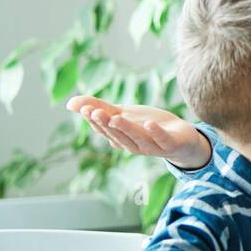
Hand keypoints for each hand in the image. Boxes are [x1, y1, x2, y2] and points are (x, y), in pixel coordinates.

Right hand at [66, 95, 210, 169]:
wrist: (181, 137)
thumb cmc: (148, 126)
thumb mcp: (123, 114)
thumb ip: (100, 107)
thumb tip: (70, 103)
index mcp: (120, 139)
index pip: (104, 130)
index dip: (94, 120)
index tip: (84, 108)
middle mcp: (133, 145)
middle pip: (118, 135)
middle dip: (106, 124)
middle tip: (95, 111)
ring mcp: (152, 147)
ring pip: (137, 138)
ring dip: (127, 129)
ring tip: (117, 117)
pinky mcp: (170, 145)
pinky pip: (162, 140)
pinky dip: (156, 133)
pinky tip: (149, 123)